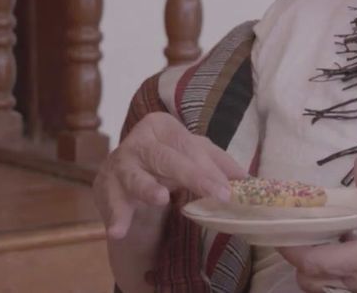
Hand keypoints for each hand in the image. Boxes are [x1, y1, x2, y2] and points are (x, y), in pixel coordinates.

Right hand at [93, 112, 246, 239]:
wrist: (123, 182)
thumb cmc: (166, 165)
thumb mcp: (194, 158)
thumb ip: (221, 166)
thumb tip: (252, 181)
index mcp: (162, 126)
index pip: (189, 146)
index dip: (210, 169)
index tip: (229, 191)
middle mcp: (139, 141)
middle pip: (167, 158)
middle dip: (194, 177)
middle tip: (218, 195)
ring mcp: (119, 164)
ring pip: (135, 176)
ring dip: (147, 188)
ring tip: (161, 199)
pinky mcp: (104, 188)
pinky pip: (112, 204)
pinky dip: (115, 217)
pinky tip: (118, 231)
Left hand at [278, 158, 356, 292]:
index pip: (311, 261)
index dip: (289, 247)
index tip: (281, 227)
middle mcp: (356, 280)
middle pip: (308, 278)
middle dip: (296, 257)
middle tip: (298, 229)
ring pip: (322, 284)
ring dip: (313, 265)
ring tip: (319, 236)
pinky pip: (339, 285)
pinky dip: (331, 269)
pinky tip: (345, 245)